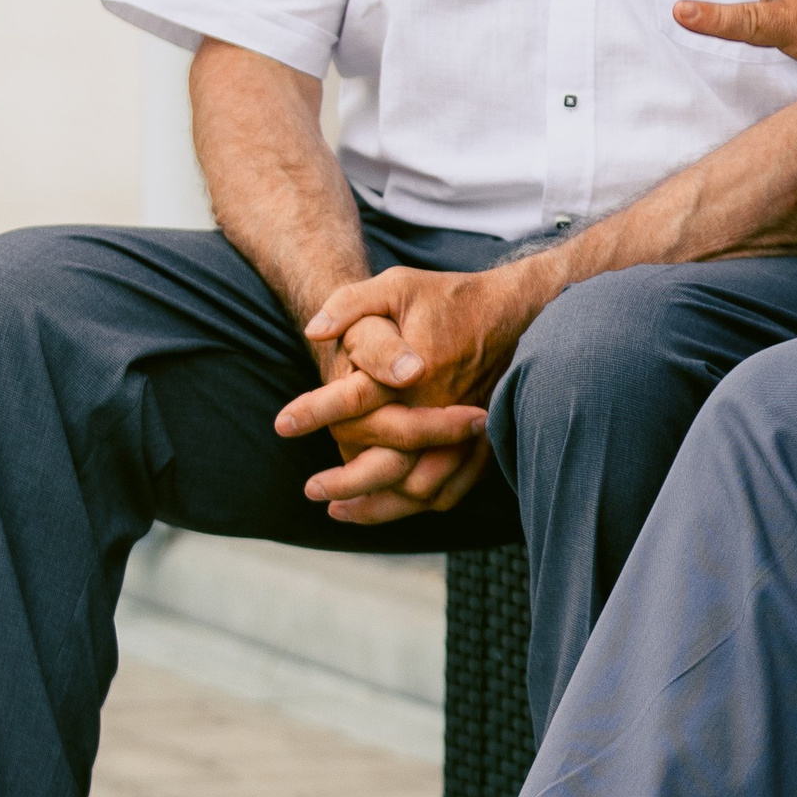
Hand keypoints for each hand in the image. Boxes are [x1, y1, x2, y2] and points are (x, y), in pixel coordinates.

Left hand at [277, 261, 552, 524]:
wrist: (514, 308)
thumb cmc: (450, 297)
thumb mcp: (397, 286)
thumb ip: (352, 304)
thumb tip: (313, 331)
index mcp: (415, 370)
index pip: (354, 398)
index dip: (314, 412)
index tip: (282, 424)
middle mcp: (438, 406)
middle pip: (387, 463)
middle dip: (344, 482)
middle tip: (310, 489)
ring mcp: (462, 431)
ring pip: (417, 488)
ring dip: (377, 506)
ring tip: (340, 510)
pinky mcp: (479, 443)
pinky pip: (450, 490)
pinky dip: (416, 505)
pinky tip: (388, 504)